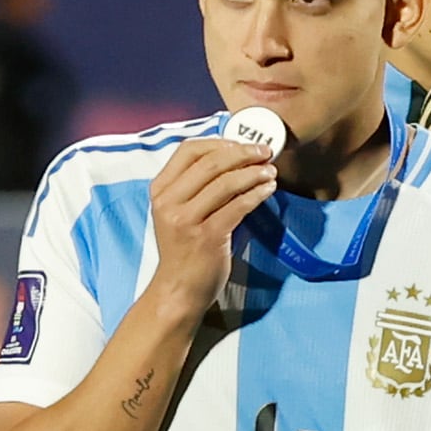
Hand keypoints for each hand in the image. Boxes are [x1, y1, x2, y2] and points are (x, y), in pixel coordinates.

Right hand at [139, 130, 281, 317]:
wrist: (179, 289)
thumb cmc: (185, 249)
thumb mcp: (180, 211)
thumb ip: (198, 186)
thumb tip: (238, 158)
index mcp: (160, 190)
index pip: (188, 150)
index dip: (219, 142)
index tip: (242, 144)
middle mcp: (168, 202)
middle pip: (210, 163)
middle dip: (243, 153)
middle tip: (265, 153)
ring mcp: (186, 220)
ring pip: (226, 182)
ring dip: (254, 173)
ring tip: (270, 171)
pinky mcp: (206, 237)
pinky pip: (238, 206)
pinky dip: (257, 193)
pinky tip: (267, 189)